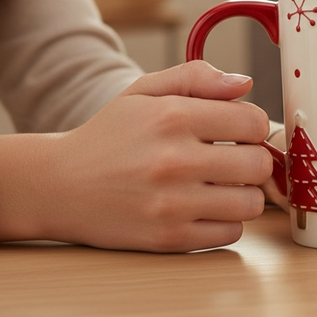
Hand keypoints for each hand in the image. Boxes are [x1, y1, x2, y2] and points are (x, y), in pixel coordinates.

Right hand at [0, 61, 272, 252]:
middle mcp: (174, 161)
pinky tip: (205, 208)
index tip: (239, 132)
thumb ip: (196, 77)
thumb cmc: (108, 136)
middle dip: (253, 160)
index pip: (253, 122)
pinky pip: (230, 234)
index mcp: (173, 117)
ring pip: (251, 203)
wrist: (57, 186)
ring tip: (221, 186)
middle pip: (258, 165)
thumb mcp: (144, 91)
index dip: (253, 126)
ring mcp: (172, 204)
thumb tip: (245, 83)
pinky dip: (225, 222)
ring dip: (243, 194)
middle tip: (234, 160)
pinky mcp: (168, 239)